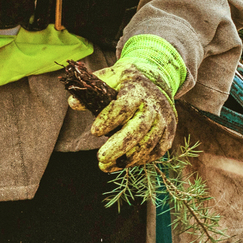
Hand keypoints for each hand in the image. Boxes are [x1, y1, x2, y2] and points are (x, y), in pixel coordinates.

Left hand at [91, 35, 184, 172]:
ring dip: (128, 158)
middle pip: (139, 129)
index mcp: (137, 89)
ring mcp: (164, 119)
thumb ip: (93, 89)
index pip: (124, 106)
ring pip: (149, 143)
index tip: (94, 132)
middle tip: (100, 158)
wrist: (157, 80)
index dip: (109, 120)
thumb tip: (73, 104)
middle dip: (119, 146)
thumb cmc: (127, 81)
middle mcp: (154, 105)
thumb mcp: (110, 76)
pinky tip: (123, 163)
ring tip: (106, 166)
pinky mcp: (169, 131)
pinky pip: (157, 151)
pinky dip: (141, 160)